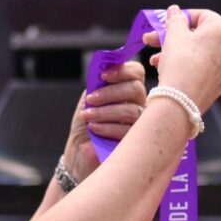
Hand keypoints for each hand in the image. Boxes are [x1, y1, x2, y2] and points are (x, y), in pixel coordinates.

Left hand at [65, 57, 149, 181]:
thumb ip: (98, 82)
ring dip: (105, 111)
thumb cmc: (86, 125)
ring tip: (88, 117)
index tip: (103, 76)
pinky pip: (128, 130)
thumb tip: (106, 67)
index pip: (136, 72)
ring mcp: (141, 124)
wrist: (79, 153)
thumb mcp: (89, 99)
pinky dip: (108, 126)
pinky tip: (95, 129)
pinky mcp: (138, 142)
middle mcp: (139, 104)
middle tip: (91, 99)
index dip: (122, 71)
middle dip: (110, 92)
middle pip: (136, 89)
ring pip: (131, 110)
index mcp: (128, 89)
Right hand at [148, 6, 220, 110]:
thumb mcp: (174, 35)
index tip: (166, 23)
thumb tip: (175, 10)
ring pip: (197, 53)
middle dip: (172, 37)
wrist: (182, 101)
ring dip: (174, 53)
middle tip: (151, 39)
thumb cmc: (180, 62)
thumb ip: (175, 19)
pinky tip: (166, 70)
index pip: (202, 15)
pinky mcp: (217, 83)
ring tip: (154, 60)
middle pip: (197, 36)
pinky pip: (200, 68)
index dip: (181, 17)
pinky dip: (185, 66)